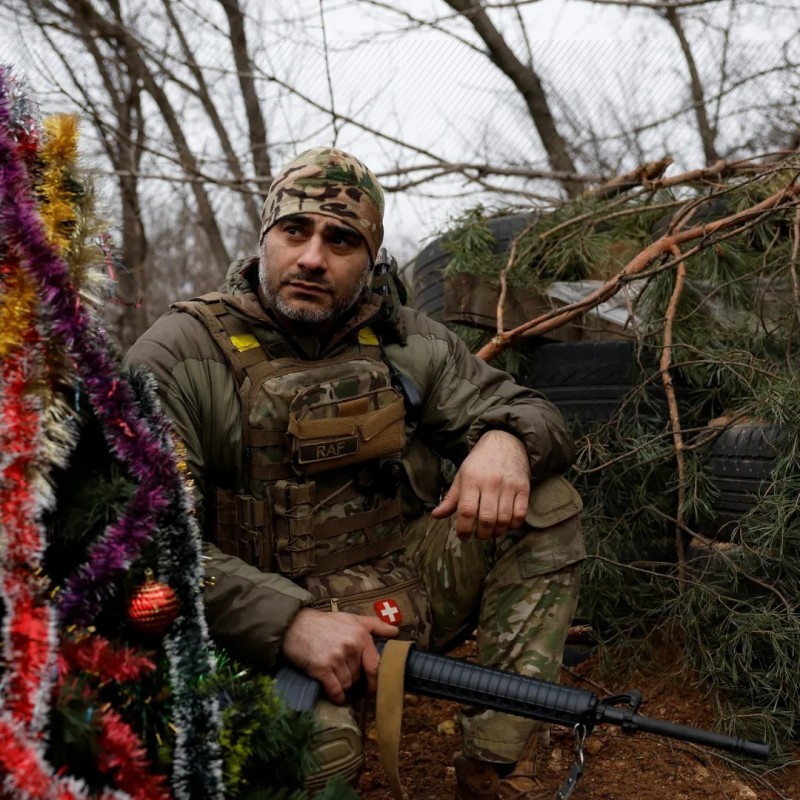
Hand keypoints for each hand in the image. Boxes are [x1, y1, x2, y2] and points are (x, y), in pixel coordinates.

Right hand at [281, 608, 398, 703]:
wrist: (295, 625)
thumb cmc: (325, 622)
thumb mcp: (352, 619)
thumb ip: (375, 625)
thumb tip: (395, 631)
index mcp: (360, 636)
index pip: (375, 665)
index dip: (375, 680)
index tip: (374, 688)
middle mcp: (350, 647)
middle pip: (359, 676)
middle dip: (353, 677)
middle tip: (343, 672)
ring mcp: (335, 658)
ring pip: (347, 684)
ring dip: (343, 685)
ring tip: (334, 676)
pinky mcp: (321, 668)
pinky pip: (335, 690)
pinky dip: (336, 696)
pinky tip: (335, 695)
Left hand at [431, 429, 530, 540]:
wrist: (506, 442)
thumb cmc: (480, 462)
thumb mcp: (462, 476)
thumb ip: (451, 498)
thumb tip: (436, 515)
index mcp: (472, 480)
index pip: (466, 511)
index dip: (463, 529)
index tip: (463, 536)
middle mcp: (491, 483)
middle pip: (486, 519)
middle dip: (481, 534)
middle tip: (478, 535)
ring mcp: (509, 486)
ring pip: (504, 519)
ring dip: (496, 532)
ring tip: (490, 532)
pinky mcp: (523, 488)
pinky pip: (520, 514)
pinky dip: (513, 526)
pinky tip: (506, 525)